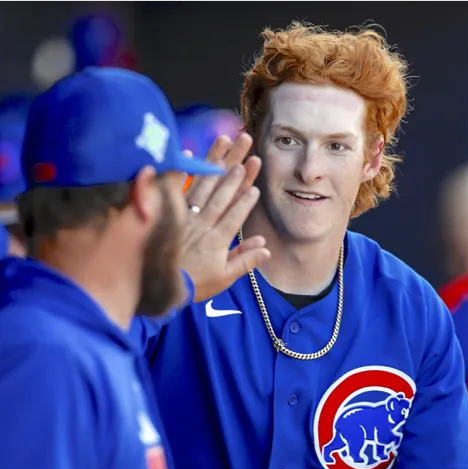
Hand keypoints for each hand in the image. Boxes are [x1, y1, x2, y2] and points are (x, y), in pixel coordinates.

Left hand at [181, 133, 269, 301]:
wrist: (160, 286)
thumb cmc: (195, 283)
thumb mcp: (224, 278)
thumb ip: (245, 261)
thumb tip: (265, 248)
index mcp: (217, 240)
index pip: (235, 214)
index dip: (246, 199)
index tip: (255, 183)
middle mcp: (202, 223)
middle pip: (223, 192)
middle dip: (237, 168)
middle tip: (248, 147)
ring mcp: (185, 216)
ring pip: (203, 184)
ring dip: (216, 161)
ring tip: (227, 141)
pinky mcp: (170, 213)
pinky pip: (177, 188)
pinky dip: (183, 170)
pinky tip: (190, 152)